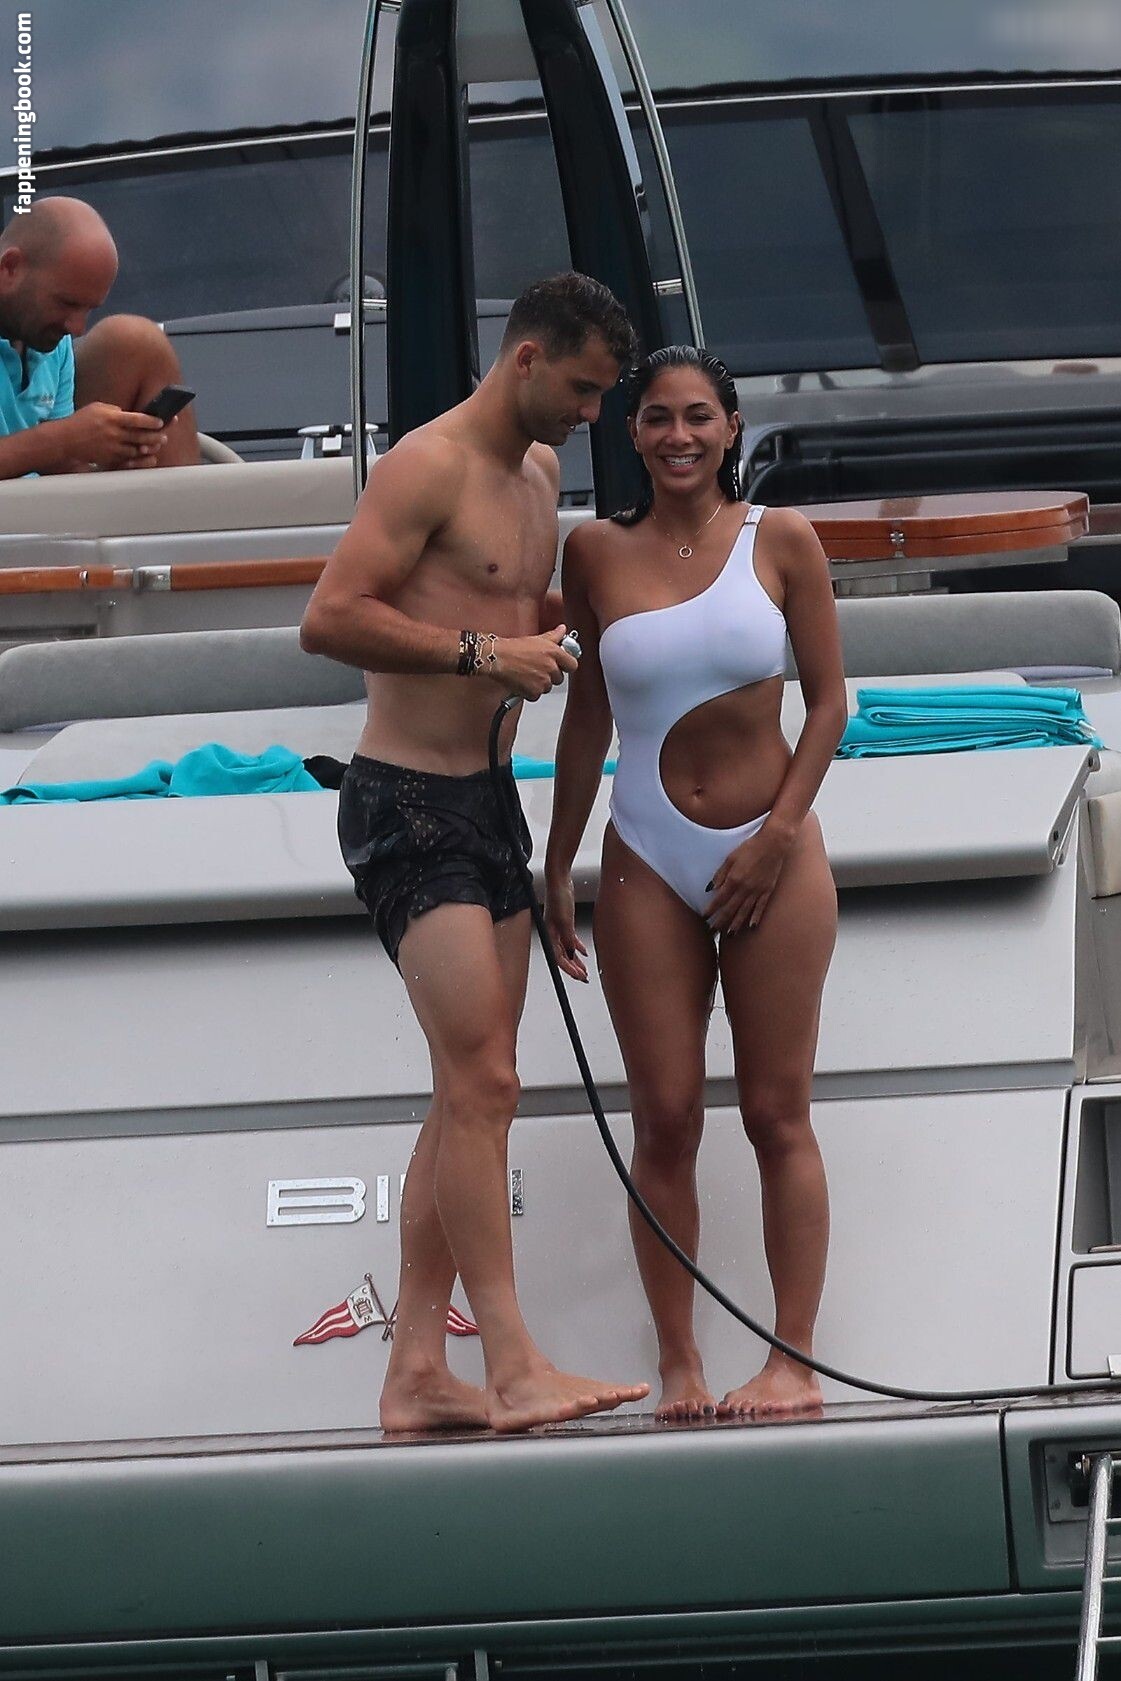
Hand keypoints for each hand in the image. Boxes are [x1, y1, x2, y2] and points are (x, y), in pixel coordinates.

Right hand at [47, 403, 166, 471]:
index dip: (152, 421)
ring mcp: (112, 448)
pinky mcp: (110, 459)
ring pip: (137, 450)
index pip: (137, 419)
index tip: (161, 421)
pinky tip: (144, 455)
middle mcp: (114, 433)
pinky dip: (138, 458)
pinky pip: (128, 459)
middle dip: (156, 436)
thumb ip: (116, 411)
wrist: (66, 440)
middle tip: (164, 436)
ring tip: (156, 445)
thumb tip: (130, 415)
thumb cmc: (81, 421)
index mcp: (112, 418)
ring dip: (149, 448)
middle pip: (141, 436)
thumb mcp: (98, 408)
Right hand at [491, 624, 578, 700]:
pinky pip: (537, 695)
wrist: (496, 658)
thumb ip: (553, 636)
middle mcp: (550, 667)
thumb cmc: (513, 648)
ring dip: (540, 684)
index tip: (562, 665)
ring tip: (528, 674)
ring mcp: (543, 680)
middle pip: (559, 678)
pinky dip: (530, 692)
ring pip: (548, 687)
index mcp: (554, 652)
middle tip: (537, 669)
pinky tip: (523, 682)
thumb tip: (562, 630)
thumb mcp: (536, 639)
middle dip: (550, 675)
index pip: (572, 665)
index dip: (566, 666)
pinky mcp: (534, 691)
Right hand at [544, 874, 587, 981]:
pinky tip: (583, 952)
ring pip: (567, 949)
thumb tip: (572, 955)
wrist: (559, 880)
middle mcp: (552, 933)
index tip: (578, 976)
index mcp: (549, 934)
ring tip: (583, 969)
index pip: (558, 958)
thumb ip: (568, 939)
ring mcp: (558, 928)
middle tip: (582, 977)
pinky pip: (570, 939)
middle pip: (562, 956)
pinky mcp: (564, 922)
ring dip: (575, 960)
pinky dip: (576, 946)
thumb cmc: (558, 896)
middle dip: (572, 968)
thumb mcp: (566, 921)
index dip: (568, 969)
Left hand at [704, 823, 793, 934]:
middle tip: (712, 931)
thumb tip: (710, 889)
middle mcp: (745, 888)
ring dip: (736, 924)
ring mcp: (758, 891)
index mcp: (734, 879)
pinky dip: (755, 918)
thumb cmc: (750, 847)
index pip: (719, 899)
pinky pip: (761, 908)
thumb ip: (720, 874)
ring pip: (744, 912)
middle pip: (730, 909)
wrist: (774, 843)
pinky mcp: (768, 890)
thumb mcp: (730, 857)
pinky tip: (750, 927)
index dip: (711, 910)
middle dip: (720, 922)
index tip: (704, 917)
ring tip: (729, 935)